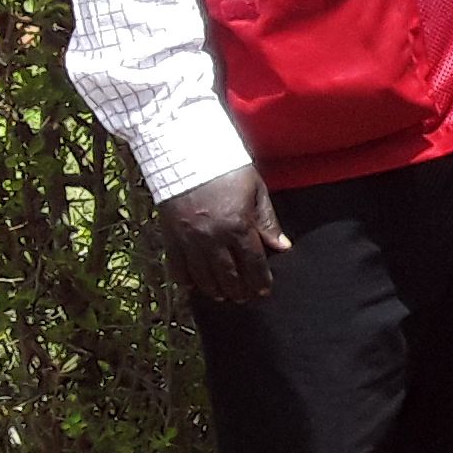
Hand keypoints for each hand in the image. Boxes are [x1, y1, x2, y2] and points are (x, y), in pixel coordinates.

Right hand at [158, 166, 285, 302]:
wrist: (184, 154)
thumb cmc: (226, 169)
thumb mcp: (255, 190)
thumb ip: (268, 221)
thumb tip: (282, 246)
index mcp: (238, 225)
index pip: (253, 262)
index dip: (259, 280)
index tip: (263, 290)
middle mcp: (213, 237)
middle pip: (228, 274)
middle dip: (238, 289)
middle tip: (244, 297)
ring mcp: (189, 239)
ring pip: (203, 276)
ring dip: (214, 289)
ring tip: (223, 296)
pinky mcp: (170, 236)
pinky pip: (177, 267)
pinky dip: (185, 280)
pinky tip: (193, 286)